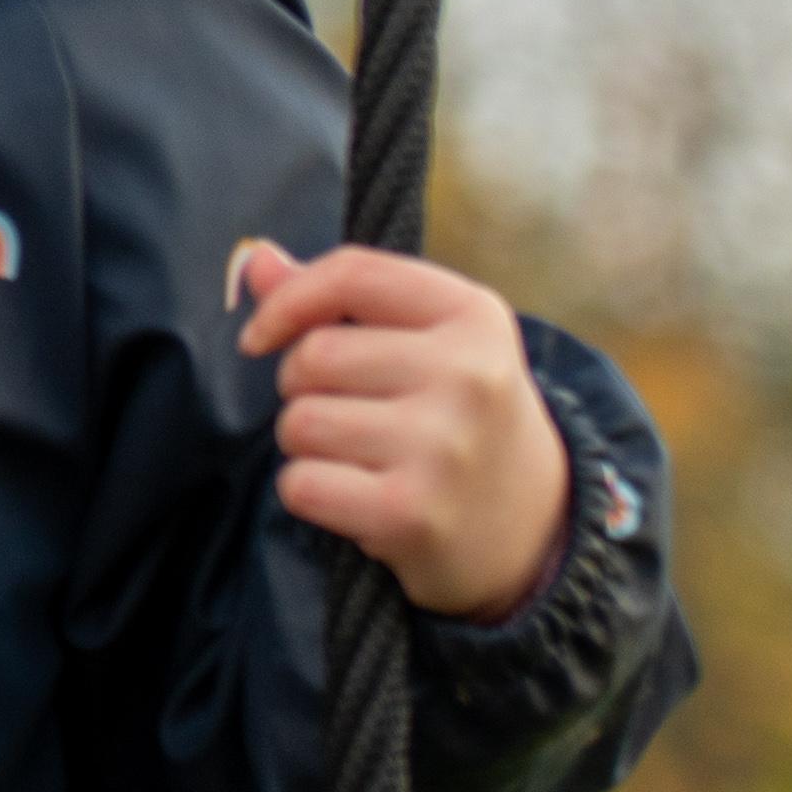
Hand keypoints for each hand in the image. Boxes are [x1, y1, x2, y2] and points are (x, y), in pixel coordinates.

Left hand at [233, 242, 569, 621]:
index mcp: (475, 316)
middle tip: (348, 413)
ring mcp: (442, 446)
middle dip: (302, 386)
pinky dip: (309, 491)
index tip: (260, 336)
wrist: (535, 530)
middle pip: (313, 355)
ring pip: (300, 421)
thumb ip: (343, 298)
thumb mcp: (431, 344)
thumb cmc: (460, 420)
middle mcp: (467, 375)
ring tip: (358, 456)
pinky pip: (301, 484)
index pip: (352, 274)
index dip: (287, 301)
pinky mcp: (410, 512)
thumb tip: (256, 261)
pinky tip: (354, 496)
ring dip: (306, 444)